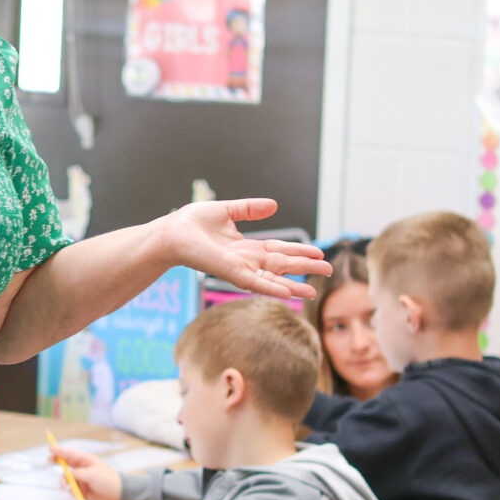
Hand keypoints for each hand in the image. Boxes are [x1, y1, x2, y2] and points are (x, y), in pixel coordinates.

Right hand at [51, 445, 121, 499]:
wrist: (117, 496)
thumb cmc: (107, 481)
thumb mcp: (92, 475)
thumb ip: (77, 474)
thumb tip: (66, 475)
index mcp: (86, 460)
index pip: (70, 454)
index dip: (59, 450)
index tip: (50, 448)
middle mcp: (82, 469)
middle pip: (66, 463)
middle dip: (57, 462)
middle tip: (49, 460)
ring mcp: (82, 479)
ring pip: (67, 478)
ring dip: (64, 481)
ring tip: (64, 485)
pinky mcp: (82, 490)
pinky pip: (72, 490)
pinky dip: (72, 492)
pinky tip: (79, 495)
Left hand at [152, 200, 328, 301]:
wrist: (171, 233)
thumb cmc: (191, 224)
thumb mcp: (227, 211)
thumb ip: (249, 209)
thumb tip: (274, 205)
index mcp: (246, 247)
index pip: (278, 250)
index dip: (299, 251)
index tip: (319, 252)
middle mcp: (246, 261)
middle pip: (282, 265)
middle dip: (304, 268)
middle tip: (328, 270)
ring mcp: (240, 269)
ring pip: (273, 278)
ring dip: (294, 286)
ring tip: (314, 292)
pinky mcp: (231, 273)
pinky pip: (256, 283)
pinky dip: (273, 288)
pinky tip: (289, 294)